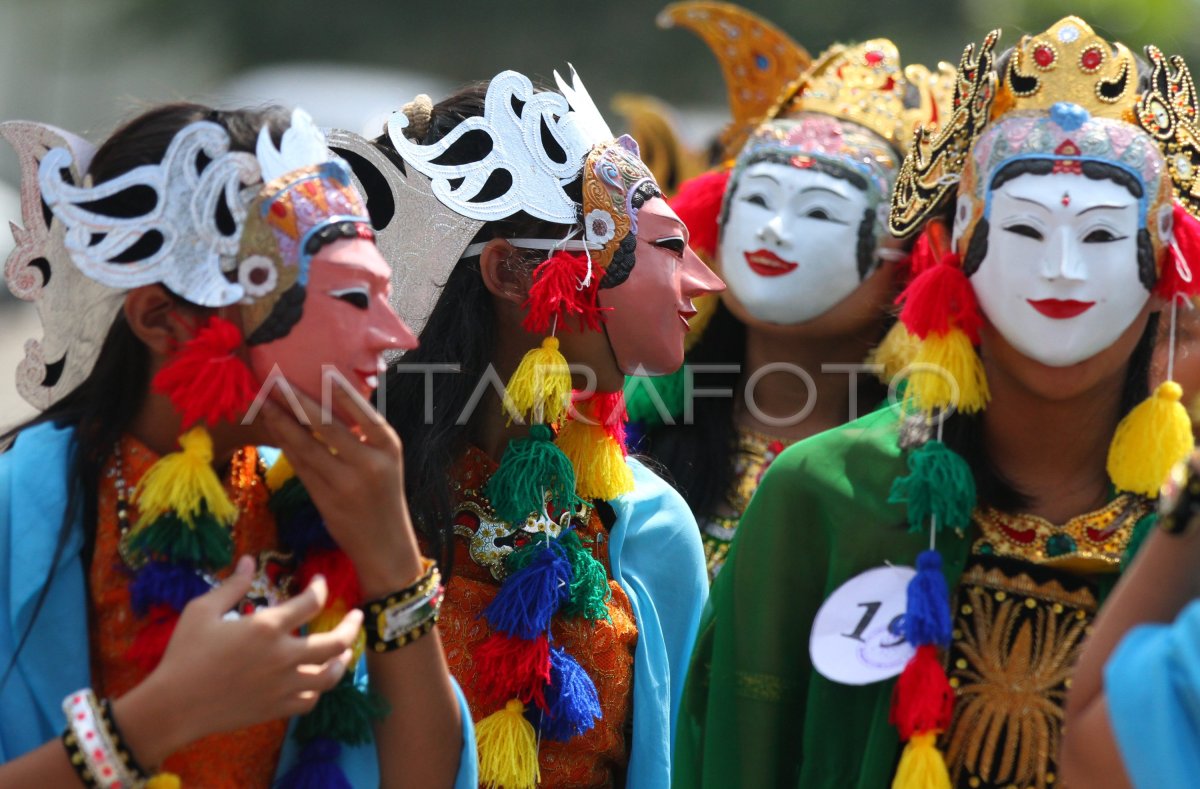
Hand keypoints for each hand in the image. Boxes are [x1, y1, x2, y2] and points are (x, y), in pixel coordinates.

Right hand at [121, 556, 361, 763]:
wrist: (174, 706)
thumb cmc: (184, 654)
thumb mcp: (202, 611)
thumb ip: (231, 586)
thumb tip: (248, 561)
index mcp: (267, 627)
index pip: (312, 602)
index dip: (321, 588)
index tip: (320, 582)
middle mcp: (283, 656)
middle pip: (336, 642)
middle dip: (352, 626)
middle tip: (357, 617)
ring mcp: (283, 685)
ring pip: (331, 675)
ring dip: (343, 660)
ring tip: (345, 651)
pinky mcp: (277, 708)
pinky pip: (311, 699)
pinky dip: (318, 688)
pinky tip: (316, 680)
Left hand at [260, 385, 423, 595]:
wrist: (385, 546)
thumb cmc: (384, 496)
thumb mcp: (386, 461)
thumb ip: (363, 435)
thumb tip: (329, 400)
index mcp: (388, 446)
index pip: (361, 410)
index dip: (339, 389)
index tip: (319, 368)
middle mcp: (368, 462)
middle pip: (325, 423)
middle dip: (295, 399)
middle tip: (274, 379)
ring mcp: (345, 482)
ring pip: (305, 444)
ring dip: (281, 420)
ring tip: (263, 401)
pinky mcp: (324, 498)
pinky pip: (300, 464)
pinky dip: (284, 444)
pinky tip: (272, 428)